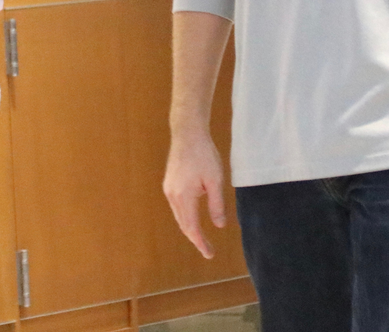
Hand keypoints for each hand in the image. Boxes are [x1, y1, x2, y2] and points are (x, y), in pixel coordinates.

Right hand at [163, 128, 226, 258]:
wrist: (187, 133)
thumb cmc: (204, 155)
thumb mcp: (215, 180)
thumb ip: (216, 205)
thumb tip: (219, 225)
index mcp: (184, 196)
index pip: (191, 227)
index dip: (200, 243)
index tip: (209, 254)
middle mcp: (172, 195)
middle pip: (183, 224)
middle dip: (195, 238)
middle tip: (208, 250)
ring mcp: (169, 188)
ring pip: (179, 216)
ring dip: (189, 227)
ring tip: (202, 237)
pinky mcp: (169, 183)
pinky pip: (177, 206)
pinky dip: (185, 216)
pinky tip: (194, 216)